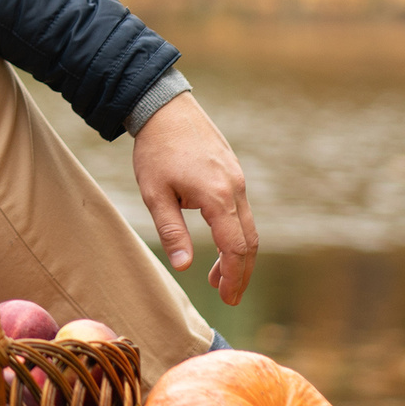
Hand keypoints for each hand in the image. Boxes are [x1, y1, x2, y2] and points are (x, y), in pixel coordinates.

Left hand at [132, 92, 257, 303]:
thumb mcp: (154, 193)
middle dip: (241, 272)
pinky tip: (218, 243)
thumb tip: (184, 267)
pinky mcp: (234, 173)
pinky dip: (235, 233)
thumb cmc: (155, 150)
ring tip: (217, 277)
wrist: (164, 107)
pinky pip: (242, 211)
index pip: (235, 247)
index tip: (228, 298)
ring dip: (237, 254)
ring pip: (248, 226)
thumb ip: (171, 230)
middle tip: (229, 296)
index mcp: (217, 196)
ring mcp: (238, 179)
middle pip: (249, 241)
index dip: (234, 276)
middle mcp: (235, 189)